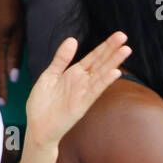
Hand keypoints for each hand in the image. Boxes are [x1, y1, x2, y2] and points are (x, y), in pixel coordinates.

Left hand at [23, 33, 130, 149]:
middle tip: (124, 36)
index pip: (94, 57)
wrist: (37, 127)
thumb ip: (62, 59)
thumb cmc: (42, 103)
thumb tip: (73, 39)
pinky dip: (105, 81)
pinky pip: (95, 91)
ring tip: (126, 50)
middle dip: (112, 50)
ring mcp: (83, 93)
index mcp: (74, 73)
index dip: (105, 46)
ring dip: (114, 63)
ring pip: (101, 74)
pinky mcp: (81, 105)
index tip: (119, 36)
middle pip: (100, 63)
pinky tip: (115, 72)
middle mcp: (82, 82)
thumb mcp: (49, 75)